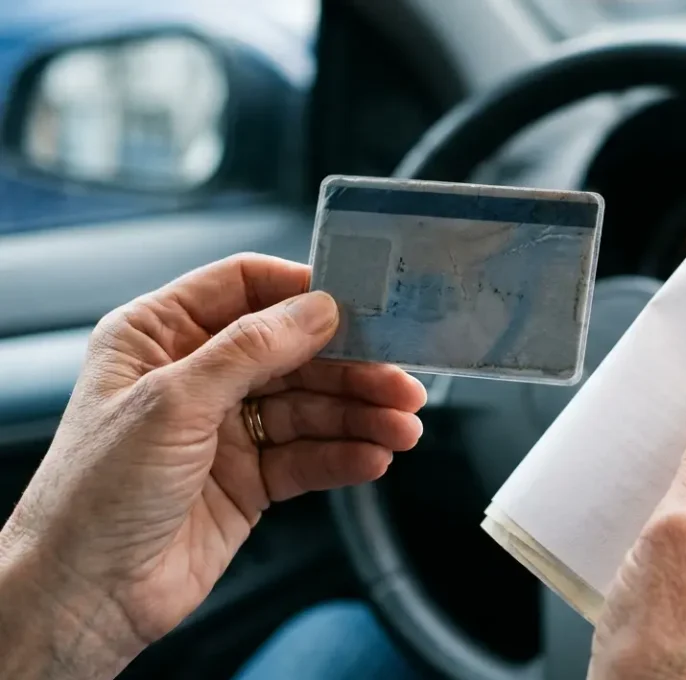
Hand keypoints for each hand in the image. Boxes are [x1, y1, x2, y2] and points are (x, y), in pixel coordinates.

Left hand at [0, 254, 426, 678]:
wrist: (86, 594)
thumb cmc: (95, 494)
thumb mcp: (173, 402)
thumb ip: (250, 350)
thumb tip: (317, 309)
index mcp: (158, 336)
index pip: (243, 288)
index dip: (302, 292)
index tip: (360, 302)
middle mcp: (196, 376)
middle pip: (293, 352)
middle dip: (351, 367)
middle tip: (399, 380)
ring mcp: (226, 429)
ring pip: (311, 407)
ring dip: (360, 415)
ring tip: (402, 427)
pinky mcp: (250, 478)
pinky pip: (310, 457)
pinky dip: (345, 456)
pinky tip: (373, 457)